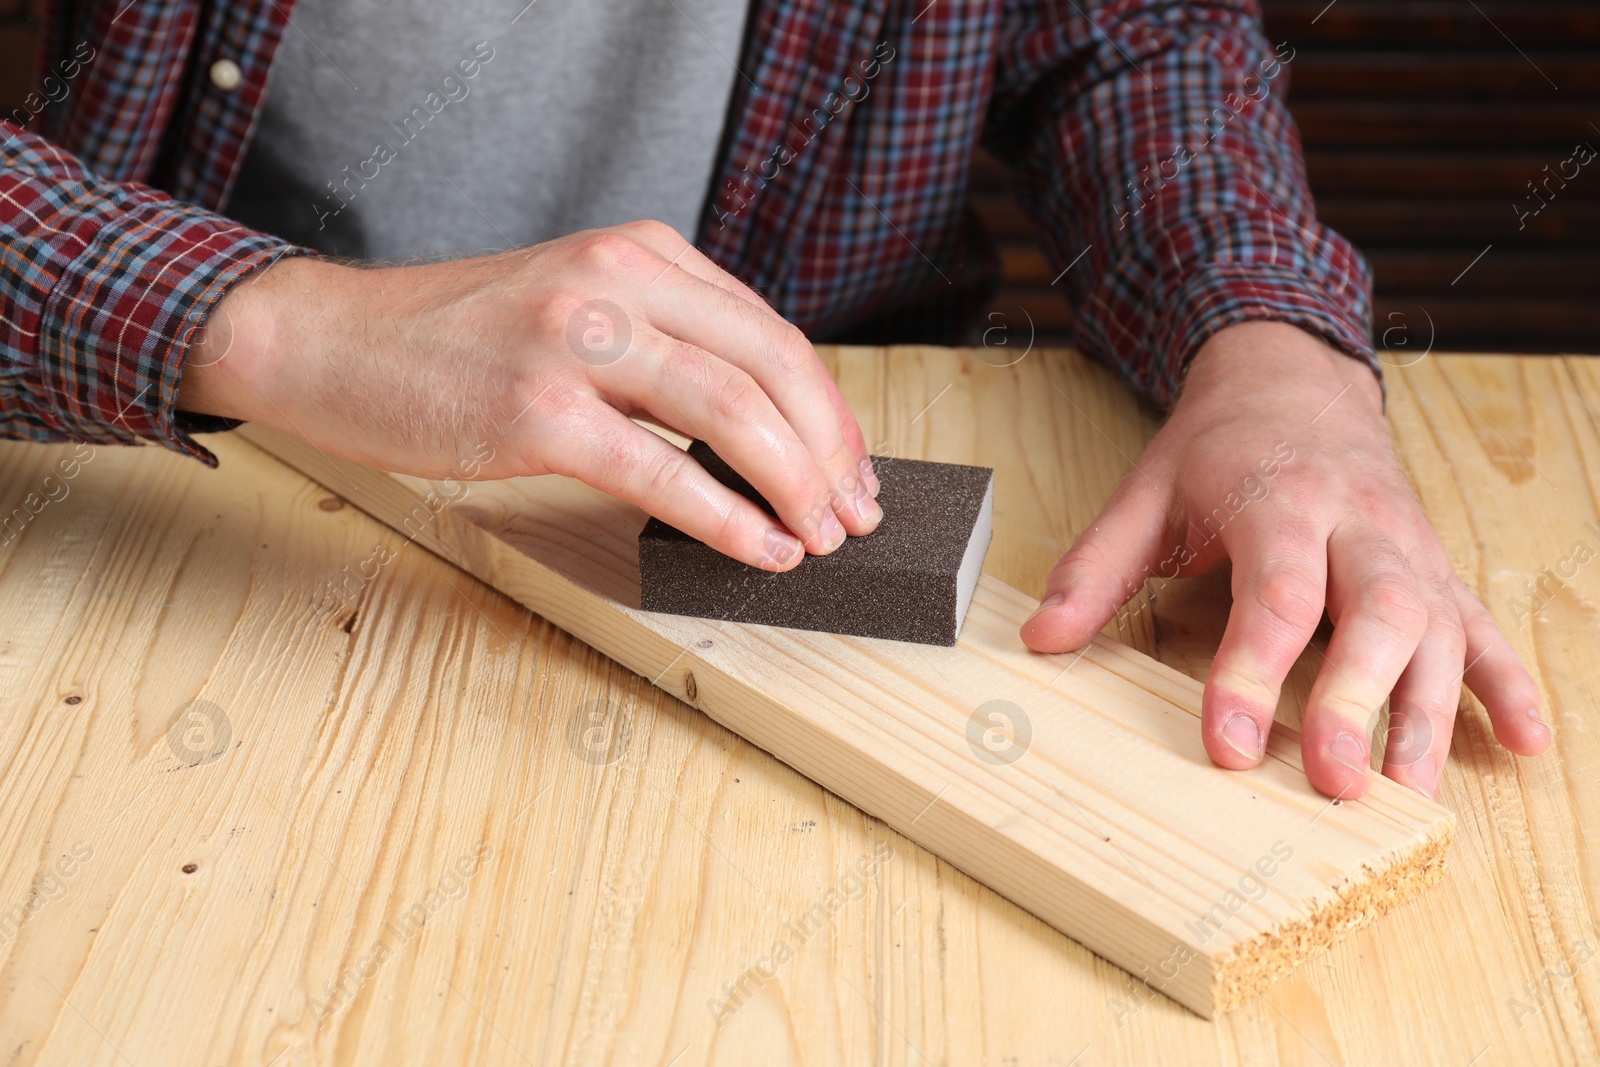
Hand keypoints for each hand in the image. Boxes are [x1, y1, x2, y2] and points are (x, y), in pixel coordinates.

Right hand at [178, 220, 881, 569]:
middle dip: (831, 452)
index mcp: (639, 254)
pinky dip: (727, 517)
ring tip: (818, 538)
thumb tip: (752, 429)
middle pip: (772, 365)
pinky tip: (759, 550)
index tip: (853, 468)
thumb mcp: (573, 306)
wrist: (327, 343)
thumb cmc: (449, 342)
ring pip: (733, 410)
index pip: (772, 332)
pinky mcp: (537, 409)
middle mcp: (618, 280)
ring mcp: (577, 340)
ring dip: (795, 484)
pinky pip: (663, 468)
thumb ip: (660, 342)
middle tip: (854, 514)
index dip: (830, 410)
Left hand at [1020, 321, 1549, 799]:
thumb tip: (1040, 640)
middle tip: (1337, 784)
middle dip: (1360, 702)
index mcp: (1280, 502)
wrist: (1294, 382)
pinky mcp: (1437, 572)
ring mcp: (1409, 550)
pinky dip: (1506, 686)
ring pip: (1438, 633)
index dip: (1252, 674)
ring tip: (1411, 801)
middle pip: (1377, 615)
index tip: (1230, 748)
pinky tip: (1521, 743)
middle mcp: (1359, 526)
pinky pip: (1481, 629)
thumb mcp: (1143, 493)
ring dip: (1429, 718)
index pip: (1275, 594)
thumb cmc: (1218, 449)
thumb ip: (1095, 567)